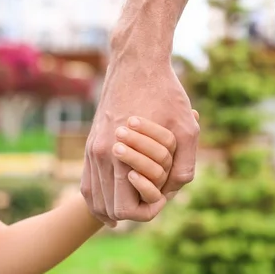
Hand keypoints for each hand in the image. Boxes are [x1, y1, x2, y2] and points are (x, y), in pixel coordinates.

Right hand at [82, 60, 199, 223]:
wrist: (136, 62)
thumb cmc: (165, 93)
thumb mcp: (187, 129)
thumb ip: (184, 166)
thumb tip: (172, 192)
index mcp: (118, 155)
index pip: (124, 209)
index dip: (147, 210)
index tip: (163, 197)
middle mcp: (98, 155)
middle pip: (107, 209)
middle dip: (131, 211)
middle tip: (151, 199)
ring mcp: (90, 149)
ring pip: (92, 198)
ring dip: (112, 208)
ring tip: (133, 208)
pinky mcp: (89, 143)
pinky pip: (87, 182)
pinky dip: (98, 197)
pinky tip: (112, 202)